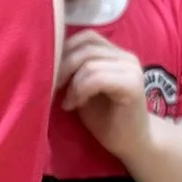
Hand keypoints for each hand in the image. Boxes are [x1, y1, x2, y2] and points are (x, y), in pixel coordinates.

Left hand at [60, 28, 152, 161]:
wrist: (132, 143)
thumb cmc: (106, 119)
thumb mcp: (82, 89)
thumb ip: (74, 71)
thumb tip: (48, 57)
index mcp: (115, 54)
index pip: (86, 37)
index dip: (65, 51)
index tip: (53, 75)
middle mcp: (126, 56)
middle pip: (85, 47)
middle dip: (63, 67)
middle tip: (54, 88)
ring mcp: (131, 69)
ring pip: (88, 63)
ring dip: (72, 84)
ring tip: (69, 102)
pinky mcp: (133, 85)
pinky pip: (96, 78)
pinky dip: (80, 90)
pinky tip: (75, 105)